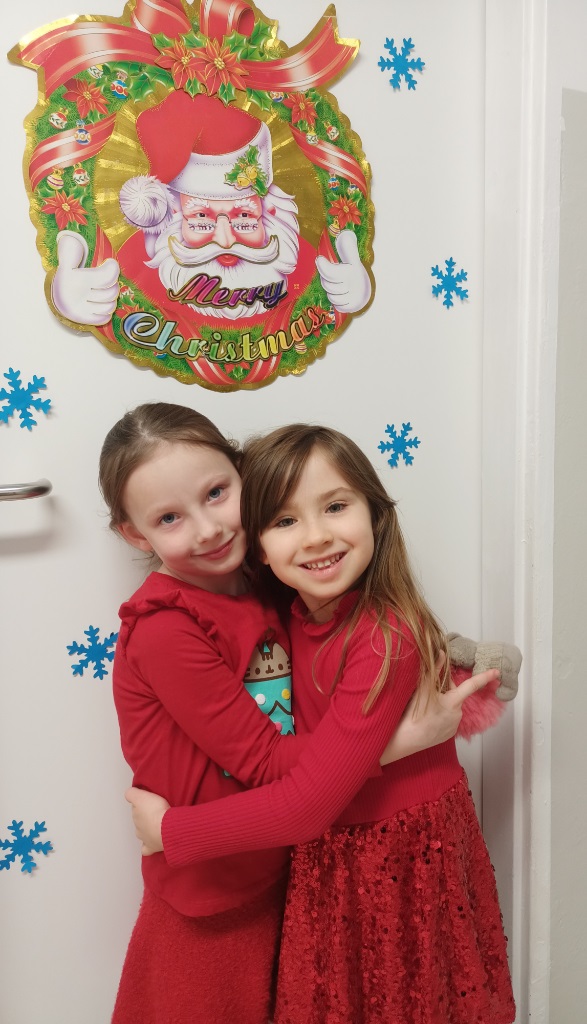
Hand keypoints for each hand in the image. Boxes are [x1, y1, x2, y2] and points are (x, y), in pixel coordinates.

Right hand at [52, 230, 119, 324]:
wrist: (57, 298)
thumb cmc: (68, 278)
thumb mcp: (67, 263)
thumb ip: (70, 251)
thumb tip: (70, 239)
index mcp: (79, 279)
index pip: (109, 275)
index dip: (113, 268)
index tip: (110, 264)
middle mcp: (80, 296)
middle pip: (111, 292)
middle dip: (113, 286)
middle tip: (107, 281)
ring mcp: (82, 309)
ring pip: (110, 306)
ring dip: (111, 299)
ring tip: (105, 293)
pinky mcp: (84, 319)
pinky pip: (104, 318)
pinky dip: (106, 311)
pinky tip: (102, 304)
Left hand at [125, 787, 168, 855]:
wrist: (167, 827)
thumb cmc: (156, 811)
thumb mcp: (141, 796)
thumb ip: (131, 794)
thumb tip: (128, 794)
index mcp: (135, 816)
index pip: (135, 809)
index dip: (142, 804)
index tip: (148, 802)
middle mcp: (138, 828)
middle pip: (140, 821)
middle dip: (146, 817)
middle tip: (156, 812)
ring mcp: (145, 839)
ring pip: (143, 834)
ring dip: (148, 830)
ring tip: (158, 825)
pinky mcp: (153, 847)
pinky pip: (147, 849)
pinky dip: (148, 847)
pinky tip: (152, 843)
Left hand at [315, 229, 371, 313]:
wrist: (366, 291)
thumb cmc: (355, 273)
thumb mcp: (353, 260)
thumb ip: (348, 248)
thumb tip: (345, 234)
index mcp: (350, 271)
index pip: (331, 271)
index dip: (322, 265)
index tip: (319, 259)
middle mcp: (351, 284)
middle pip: (328, 285)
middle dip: (326, 280)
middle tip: (329, 276)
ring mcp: (351, 296)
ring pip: (331, 296)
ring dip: (331, 291)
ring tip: (336, 285)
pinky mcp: (351, 306)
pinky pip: (336, 305)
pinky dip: (336, 301)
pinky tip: (339, 294)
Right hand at [380, 655, 499, 763]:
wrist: (406, 740)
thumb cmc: (415, 713)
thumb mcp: (423, 688)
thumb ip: (434, 669)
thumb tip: (442, 653)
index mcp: (454, 701)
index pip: (472, 685)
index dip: (485, 677)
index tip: (496, 672)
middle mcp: (458, 713)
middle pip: (456, 695)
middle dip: (446, 691)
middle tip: (429, 691)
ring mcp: (454, 725)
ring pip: (451, 708)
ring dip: (443, 704)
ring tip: (426, 707)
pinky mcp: (448, 735)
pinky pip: (448, 720)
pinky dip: (441, 715)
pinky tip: (428, 717)